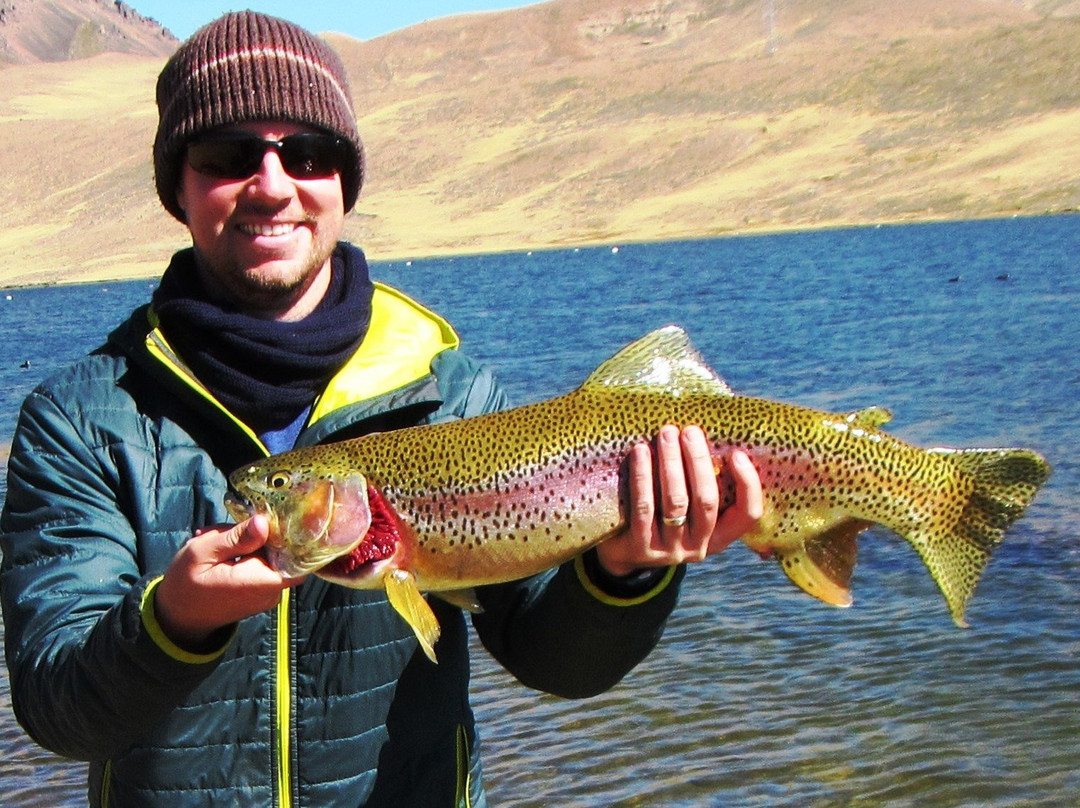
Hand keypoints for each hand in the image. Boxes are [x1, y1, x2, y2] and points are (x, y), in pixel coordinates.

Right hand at [154, 515, 299, 649]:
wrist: (178, 618)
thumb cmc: (185, 585)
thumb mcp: (203, 552)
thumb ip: (236, 538)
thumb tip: (264, 523)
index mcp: (260, 582)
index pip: (297, 554)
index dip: (287, 534)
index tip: (264, 519)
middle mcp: (271, 591)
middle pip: (280, 550)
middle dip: (256, 535)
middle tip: (222, 532)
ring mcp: (268, 593)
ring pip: (269, 554)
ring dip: (245, 544)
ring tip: (215, 543)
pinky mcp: (262, 591)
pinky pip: (261, 564)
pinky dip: (243, 555)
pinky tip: (220, 553)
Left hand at [596, 425, 762, 577]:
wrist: (620, 551)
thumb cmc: (661, 514)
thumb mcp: (688, 506)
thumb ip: (701, 482)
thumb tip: (708, 435)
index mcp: (719, 536)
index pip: (747, 514)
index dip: (748, 485)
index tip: (737, 453)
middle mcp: (699, 546)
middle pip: (706, 501)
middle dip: (699, 461)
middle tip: (689, 431)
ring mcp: (671, 550)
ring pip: (676, 501)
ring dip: (671, 462)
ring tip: (666, 433)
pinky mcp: (642, 547)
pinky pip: (644, 506)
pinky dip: (643, 476)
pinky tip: (640, 451)